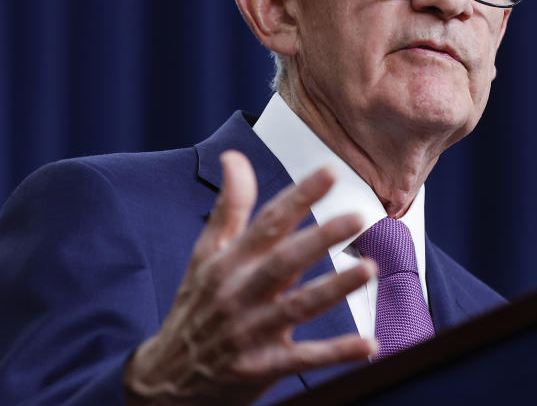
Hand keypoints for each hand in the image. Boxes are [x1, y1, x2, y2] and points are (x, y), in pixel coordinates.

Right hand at [123, 150, 376, 404]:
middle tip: (356, 216)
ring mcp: (250, 332)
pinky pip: (304, 359)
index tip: (329, 172)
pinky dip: (337, 353)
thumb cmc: (195, 307)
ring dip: (335, 289)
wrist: (166, 379)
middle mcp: (239, 293)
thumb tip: (234, 156)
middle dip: (320, 238)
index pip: (268, 222)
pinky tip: (369, 345)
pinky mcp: (261, 368)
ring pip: (298, 306)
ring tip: (369, 268)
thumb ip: (229, 207)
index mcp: (229, 262)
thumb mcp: (205, 256)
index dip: (298, 196)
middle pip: (284, 260)